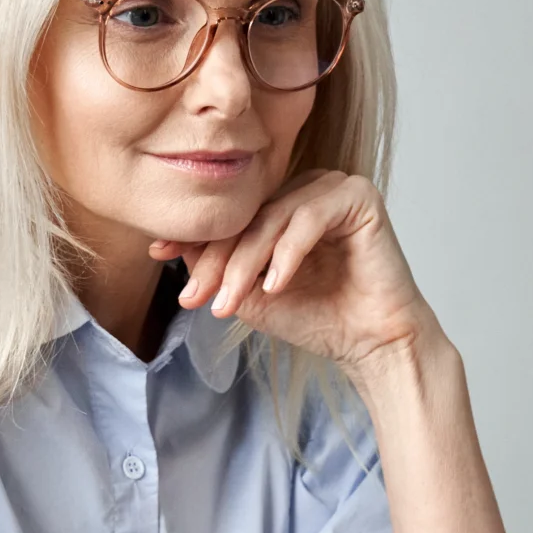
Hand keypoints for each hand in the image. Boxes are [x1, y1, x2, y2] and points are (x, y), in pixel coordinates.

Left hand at [149, 171, 434, 380]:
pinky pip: (310, 217)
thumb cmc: (321, 319)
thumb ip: (221, 270)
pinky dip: (288, 253)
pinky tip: (275, 285)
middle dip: (217, 259)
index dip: (197, 235)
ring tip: (230, 301)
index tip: (160, 254)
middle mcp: (308, 189)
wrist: (372, 344)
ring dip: (246, 262)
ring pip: (273, 218)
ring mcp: (335, 188)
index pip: (234, 216)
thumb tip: (175, 251)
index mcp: (284, 204)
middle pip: (249, 216)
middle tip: (195, 295)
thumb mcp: (253, 295)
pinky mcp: (360, 197)